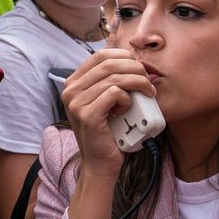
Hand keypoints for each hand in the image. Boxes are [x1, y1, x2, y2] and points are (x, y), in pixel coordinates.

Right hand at [60, 49, 155, 177]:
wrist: (100, 162)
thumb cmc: (107, 131)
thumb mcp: (106, 101)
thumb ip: (110, 81)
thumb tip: (134, 61)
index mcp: (73, 83)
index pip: (101, 55)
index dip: (124, 57)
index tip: (139, 69)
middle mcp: (70, 90)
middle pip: (109, 63)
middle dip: (135, 69)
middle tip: (148, 82)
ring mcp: (76, 103)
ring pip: (115, 77)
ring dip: (138, 83)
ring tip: (147, 93)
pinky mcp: (86, 115)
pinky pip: (114, 93)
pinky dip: (128, 98)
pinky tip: (128, 108)